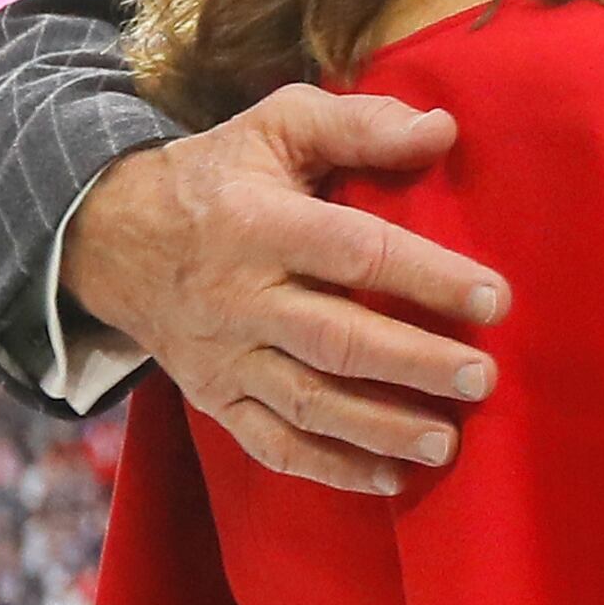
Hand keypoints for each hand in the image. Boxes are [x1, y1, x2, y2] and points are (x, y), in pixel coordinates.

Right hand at [61, 85, 504, 493]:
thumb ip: (359, 125)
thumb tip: (442, 130)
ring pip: (308, 403)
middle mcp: (239, 298)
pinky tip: (389, 479)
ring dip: (381, 427)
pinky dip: (330, 468)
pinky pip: (271, 444)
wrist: (108, 236)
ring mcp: (223, 356)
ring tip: (448, 440)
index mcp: (258, 225)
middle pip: (336, 340)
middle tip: (482, 378)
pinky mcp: (213, 397)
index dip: (427, 277)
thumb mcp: (277, 126)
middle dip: (414, 364)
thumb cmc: (218, 176)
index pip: (354, 253)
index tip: (495, 299)